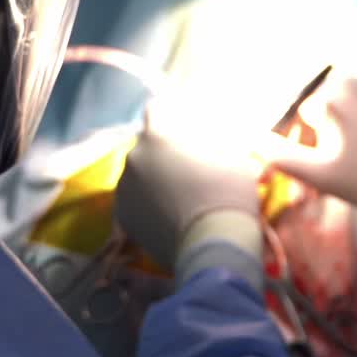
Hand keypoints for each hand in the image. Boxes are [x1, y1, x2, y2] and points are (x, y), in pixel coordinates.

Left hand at [114, 123, 260, 273]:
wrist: (214, 247)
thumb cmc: (227, 193)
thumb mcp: (232, 155)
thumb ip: (214, 140)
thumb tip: (211, 138)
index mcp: (157, 136)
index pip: (155, 109)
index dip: (170, 112)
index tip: (183, 121)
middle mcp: (134, 158)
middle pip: (147, 144)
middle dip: (163, 149)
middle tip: (186, 161)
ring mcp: (125, 190)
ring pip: (139, 173)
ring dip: (153, 176)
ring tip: (178, 191)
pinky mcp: (124, 218)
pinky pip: (135, 199)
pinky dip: (148, 201)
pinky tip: (169, 211)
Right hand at [259, 76, 356, 213]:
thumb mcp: (321, 174)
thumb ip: (280, 155)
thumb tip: (247, 139)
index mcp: (326, 95)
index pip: (278, 113)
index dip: (274, 144)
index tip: (276, 170)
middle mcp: (339, 81)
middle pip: (296, 112)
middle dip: (294, 147)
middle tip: (300, 187)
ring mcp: (355, 87)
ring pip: (314, 114)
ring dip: (310, 145)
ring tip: (316, 182)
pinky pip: (333, 112)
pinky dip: (326, 136)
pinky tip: (333, 164)